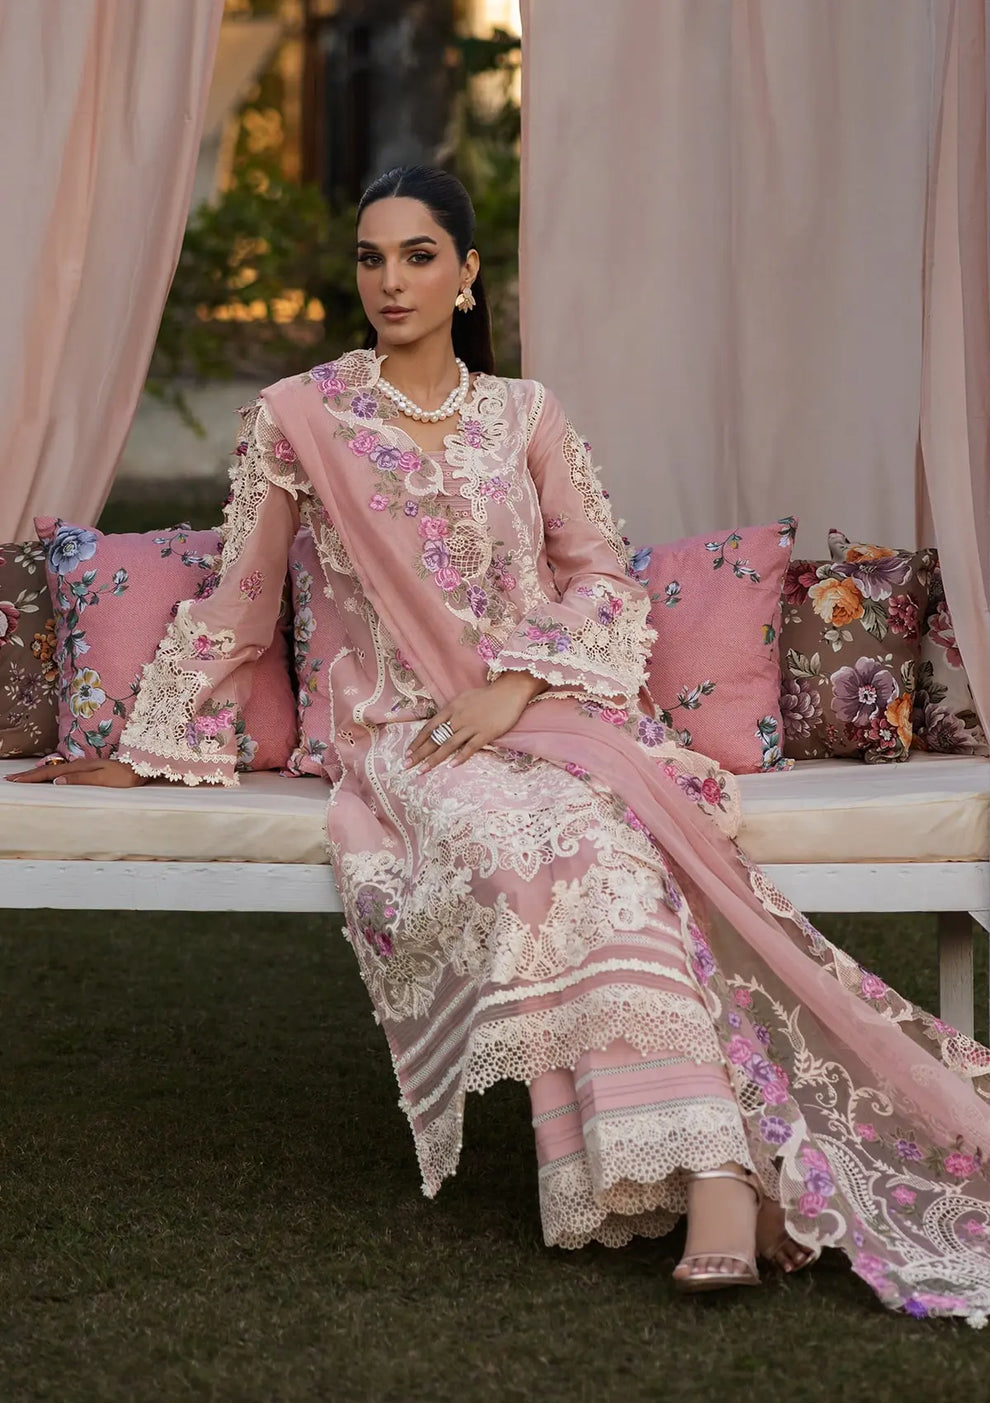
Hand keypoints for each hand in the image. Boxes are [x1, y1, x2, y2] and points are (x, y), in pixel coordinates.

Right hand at [5, 757, 148, 786]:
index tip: (15, 780)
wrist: (141, 767)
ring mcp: (84, 766)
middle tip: (12, 778)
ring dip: (38, 773)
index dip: (31, 777)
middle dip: (29, 774)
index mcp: (79, 767)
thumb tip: (56, 781)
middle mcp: (79, 765)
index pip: (50, 773)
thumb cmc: (124, 776)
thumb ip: (80, 780)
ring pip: (55, 769)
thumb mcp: (102, 779)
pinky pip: (63, 771)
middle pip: (49, 769)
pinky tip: (49, 775)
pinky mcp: (89, 769)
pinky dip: (51, 773)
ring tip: (24, 777)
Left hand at [406, 672, 547, 772]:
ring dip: (434, 759)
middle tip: (406, 766)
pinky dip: (460, 757)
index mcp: (451, 708)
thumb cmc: (487, 695)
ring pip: (448, 745)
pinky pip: (470, 747)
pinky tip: (451, 766)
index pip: (429, 727)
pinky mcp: (486, 733)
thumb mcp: (463, 699)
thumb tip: (441, 724)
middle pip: (435, 738)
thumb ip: (452, 712)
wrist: (509, 691)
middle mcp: (458, 718)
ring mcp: (472, 726)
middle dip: (419, 753)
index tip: (407, 753)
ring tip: (422, 770)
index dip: (418, 741)